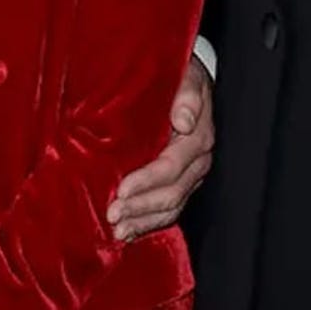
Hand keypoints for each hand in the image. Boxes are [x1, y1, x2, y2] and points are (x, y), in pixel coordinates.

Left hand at [108, 54, 214, 242]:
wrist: (190, 85)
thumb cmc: (181, 79)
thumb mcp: (187, 76)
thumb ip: (186, 94)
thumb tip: (183, 120)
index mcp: (198, 137)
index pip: (171, 167)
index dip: (147, 181)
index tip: (121, 190)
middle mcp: (197, 162)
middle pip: (171, 194)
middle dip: (141, 208)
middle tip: (112, 216)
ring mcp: (191, 176)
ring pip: (171, 208)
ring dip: (143, 222)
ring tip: (118, 232)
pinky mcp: (181, 184)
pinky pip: (169, 210)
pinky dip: (148, 224)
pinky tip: (129, 233)